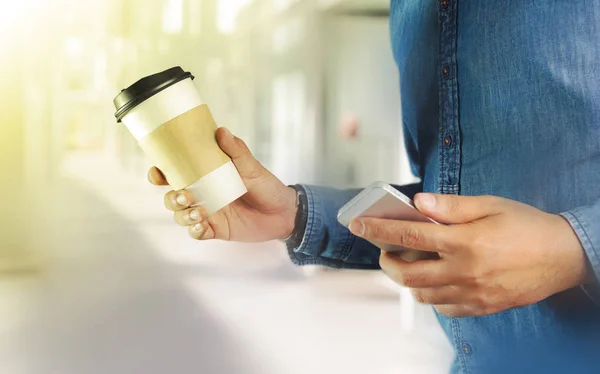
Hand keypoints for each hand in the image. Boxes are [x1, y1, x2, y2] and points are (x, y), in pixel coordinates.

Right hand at [148, 127, 297, 241]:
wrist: (284, 212)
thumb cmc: (266, 186)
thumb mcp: (252, 167)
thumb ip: (236, 151)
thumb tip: (221, 131)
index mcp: (205, 175)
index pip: (174, 173)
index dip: (160, 173)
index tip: (158, 171)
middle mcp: (202, 194)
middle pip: (172, 197)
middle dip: (171, 197)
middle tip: (185, 196)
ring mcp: (208, 213)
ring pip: (181, 216)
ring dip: (184, 215)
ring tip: (200, 212)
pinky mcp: (216, 229)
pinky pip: (197, 233)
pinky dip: (195, 231)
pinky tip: (202, 227)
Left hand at [349, 194, 588, 316]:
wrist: (564, 256)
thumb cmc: (527, 226)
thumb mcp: (490, 205)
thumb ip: (451, 207)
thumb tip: (418, 203)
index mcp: (465, 242)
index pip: (409, 235)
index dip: (379, 230)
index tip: (358, 225)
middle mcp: (464, 271)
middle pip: (408, 274)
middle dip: (387, 262)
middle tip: (384, 250)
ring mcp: (472, 293)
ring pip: (422, 295)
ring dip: (407, 280)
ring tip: (408, 264)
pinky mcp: (482, 307)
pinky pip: (444, 308)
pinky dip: (431, 296)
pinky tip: (434, 281)